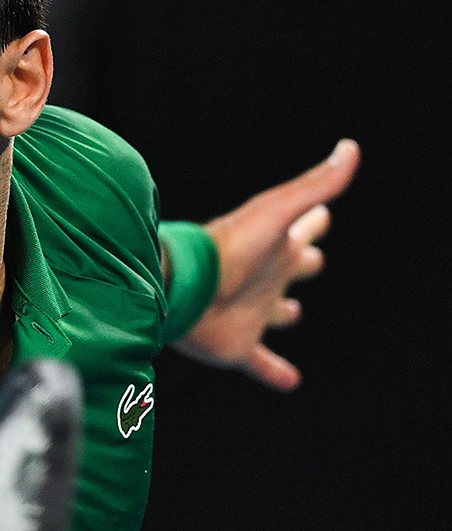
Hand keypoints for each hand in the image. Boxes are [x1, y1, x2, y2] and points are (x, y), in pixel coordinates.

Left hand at [174, 139, 359, 389]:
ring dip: (284, 312)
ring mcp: (251, 312)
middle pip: (292, 267)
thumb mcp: (276, 211)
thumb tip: (351, 148)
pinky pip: (261, 362)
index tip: (322, 212)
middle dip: (304, 261)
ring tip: (290, 312)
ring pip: (275, 312)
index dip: (315, 219)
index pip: (304, 228)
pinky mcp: (238, 345)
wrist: (178, 288)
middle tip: (310, 256)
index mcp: (277, 247)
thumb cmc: (226, 248)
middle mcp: (265, 277)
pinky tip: (291, 382)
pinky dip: (275, 372)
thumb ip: (314, 185)